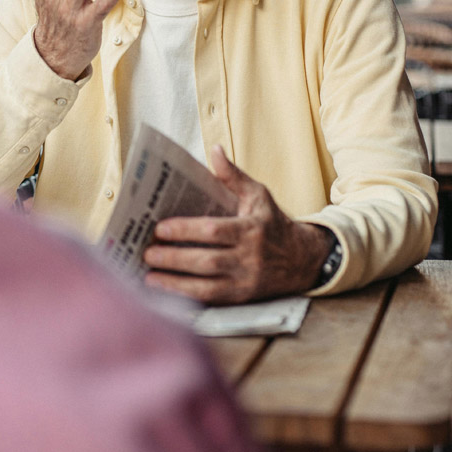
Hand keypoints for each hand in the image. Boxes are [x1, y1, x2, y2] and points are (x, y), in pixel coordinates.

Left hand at [141, 146, 333, 304]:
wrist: (303, 260)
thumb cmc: (273, 223)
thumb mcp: (258, 195)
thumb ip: (233, 176)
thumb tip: (214, 150)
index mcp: (251, 230)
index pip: (214, 231)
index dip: (185, 230)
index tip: (160, 228)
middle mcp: (250, 258)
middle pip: (208, 261)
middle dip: (174, 259)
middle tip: (147, 252)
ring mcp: (247, 282)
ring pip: (208, 287)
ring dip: (175, 284)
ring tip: (148, 276)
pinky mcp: (243, 299)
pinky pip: (212, 302)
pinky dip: (187, 298)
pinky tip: (166, 292)